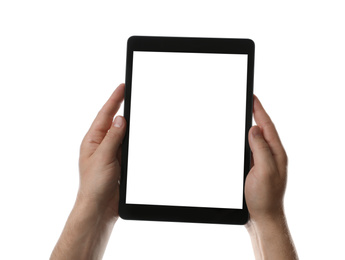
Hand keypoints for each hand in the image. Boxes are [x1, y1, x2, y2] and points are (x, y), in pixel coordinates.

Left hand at [78, 83, 126, 219]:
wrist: (100, 207)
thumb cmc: (95, 185)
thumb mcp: (103, 157)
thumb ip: (113, 137)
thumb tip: (120, 119)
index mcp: (92, 140)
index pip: (105, 115)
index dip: (114, 99)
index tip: (122, 86)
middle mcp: (101, 144)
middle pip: (113, 121)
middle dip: (120, 106)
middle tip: (128, 92)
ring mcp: (110, 153)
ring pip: (122, 133)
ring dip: (128, 123)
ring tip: (135, 109)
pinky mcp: (119, 162)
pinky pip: (127, 146)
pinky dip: (133, 139)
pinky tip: (138, 135)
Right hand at [245, 95, 287, 220]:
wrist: (262, 217)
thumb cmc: (264, 197)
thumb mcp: (264, 171)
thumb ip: (261, 149)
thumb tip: (254, 129)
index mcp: (276, 153)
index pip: (267, 126)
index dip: (259, 110)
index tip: (252, 97)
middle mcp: (271, 155)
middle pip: (263, 129)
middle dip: (256, 113)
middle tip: (249, 101)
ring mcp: (264, 162)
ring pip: (256, 139)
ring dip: (251, 125)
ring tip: (246, 113)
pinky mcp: (256, 168)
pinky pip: (251, 149)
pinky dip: (245, 139)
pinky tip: (241, 138)